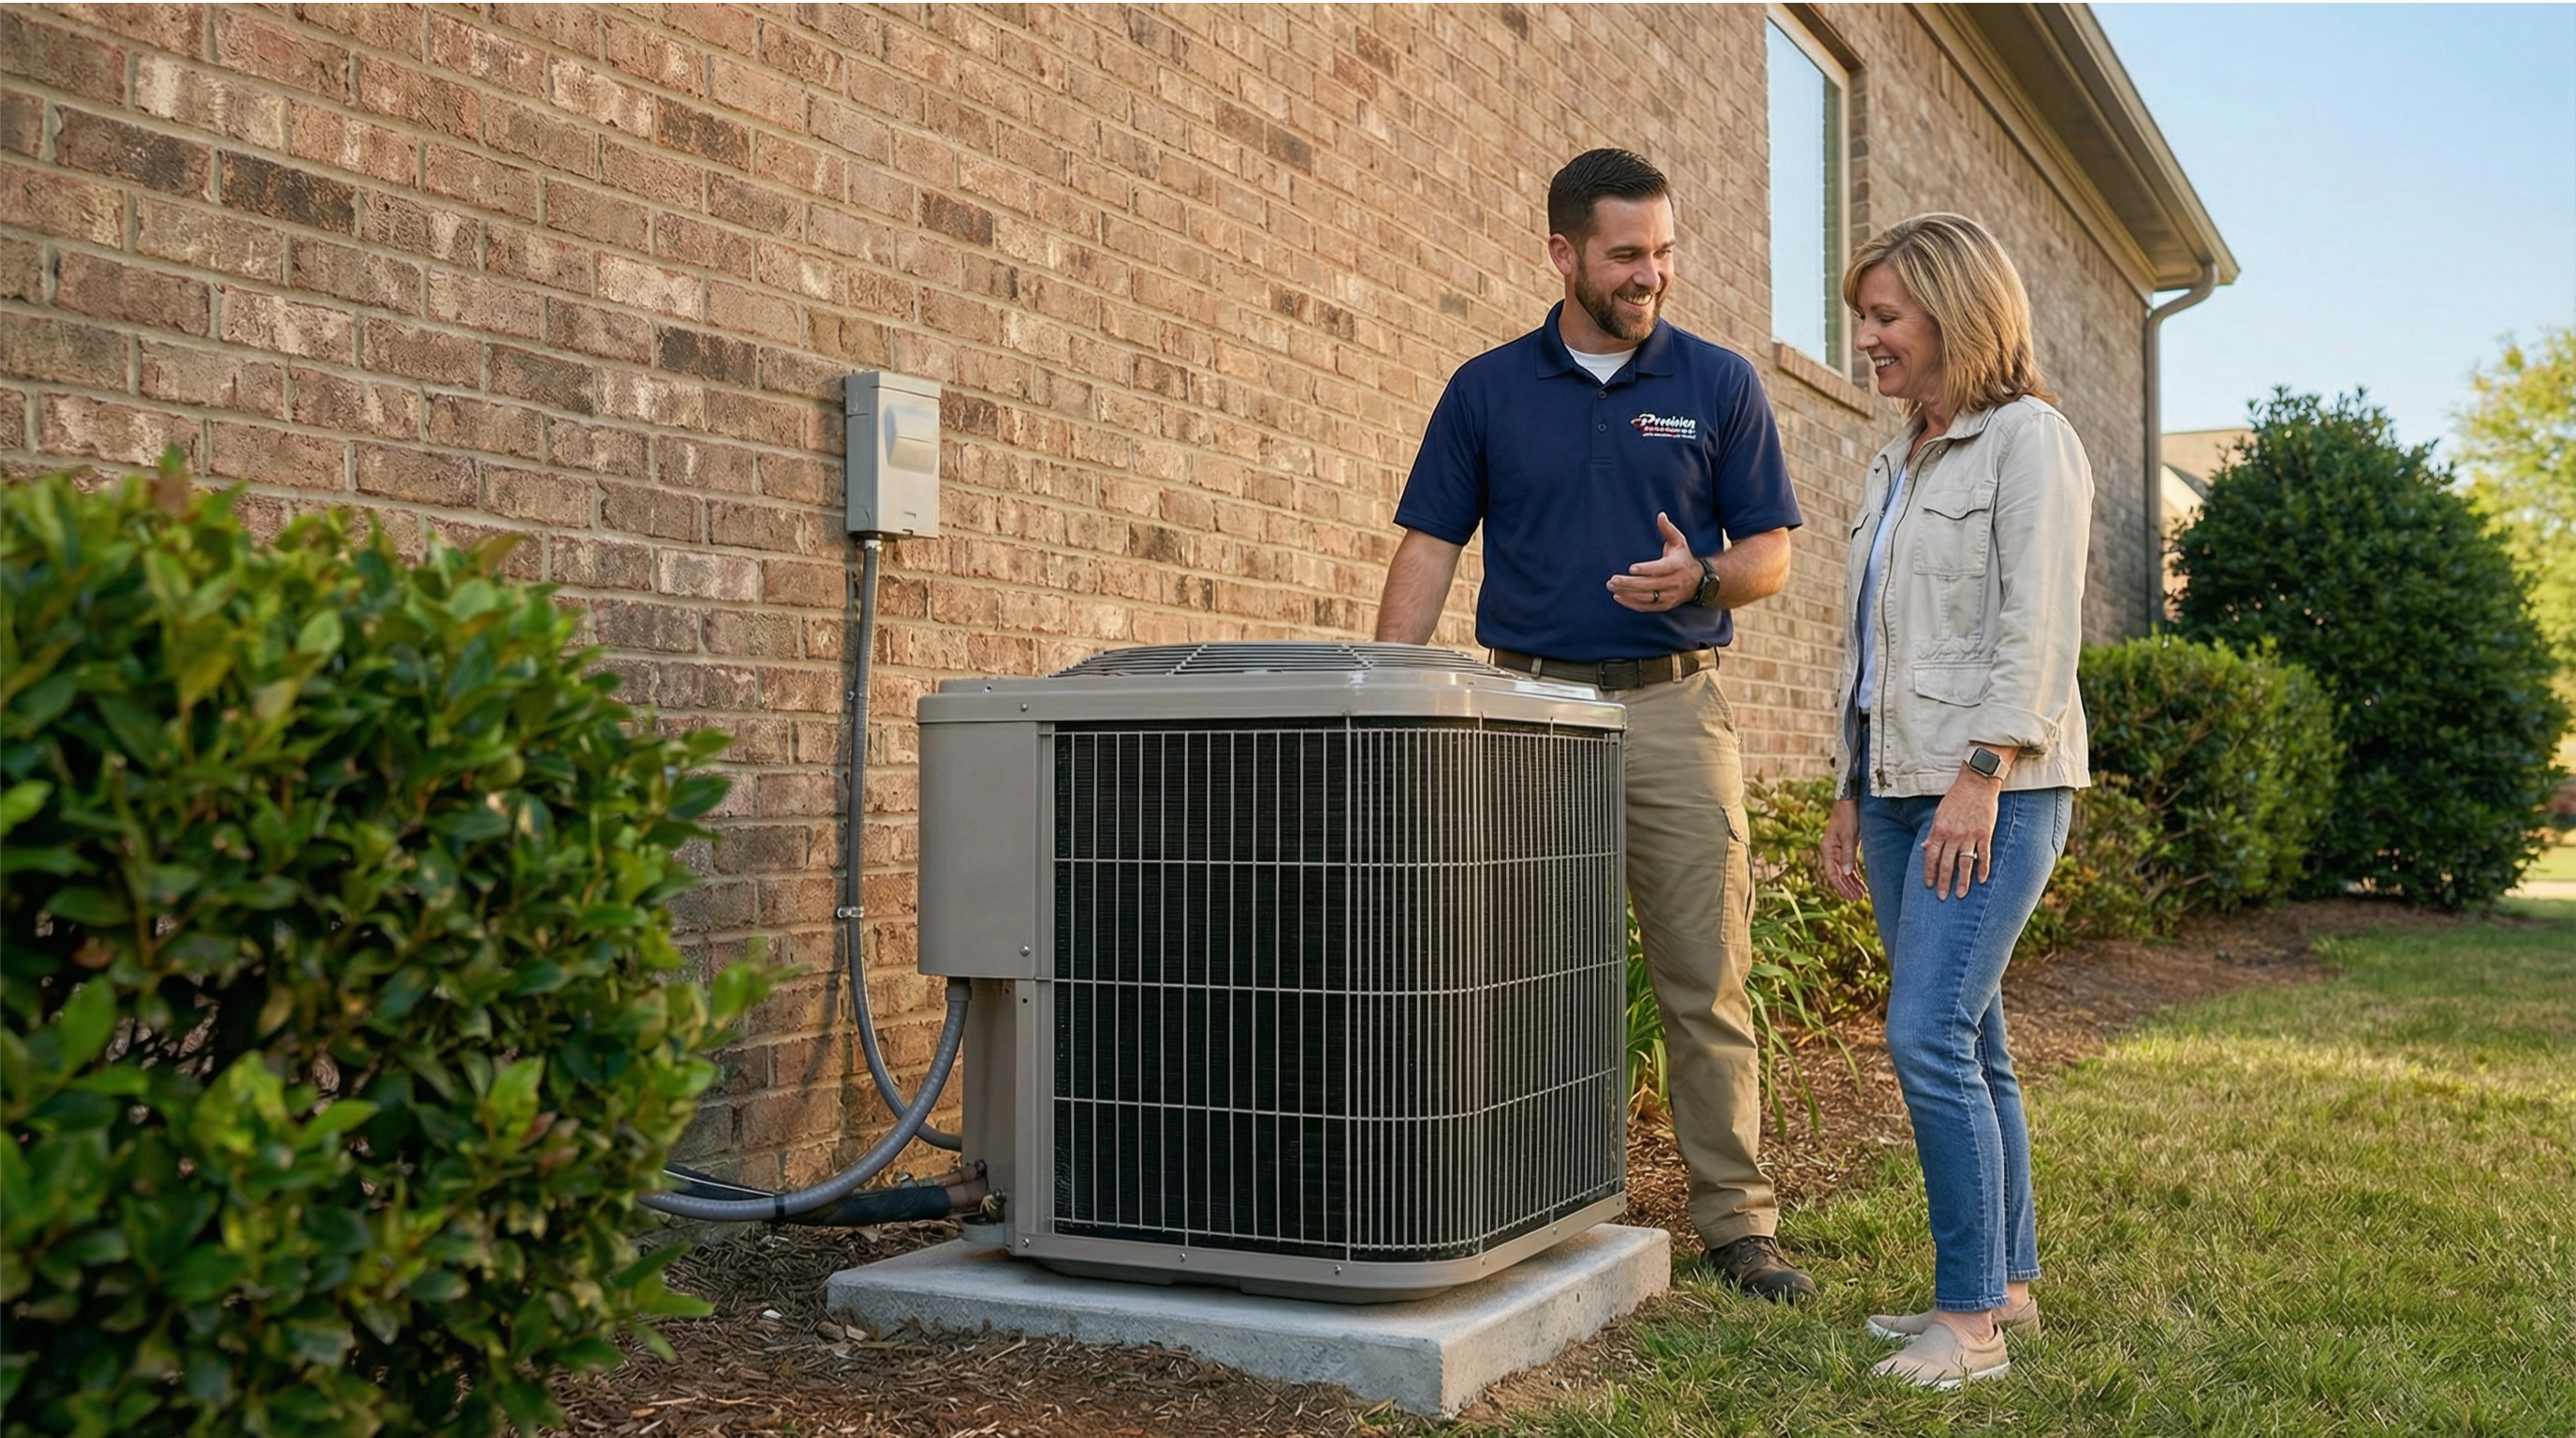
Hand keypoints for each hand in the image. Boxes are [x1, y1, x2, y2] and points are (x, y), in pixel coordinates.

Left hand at [1606, 512, 1701, 611]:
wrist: (1698, 582)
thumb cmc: (1683, 558)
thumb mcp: (1680, 542)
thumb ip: (1668, 529)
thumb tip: (1661, 515)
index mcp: (1678, 566)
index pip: (1661, 568)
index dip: (1646, 569)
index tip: (1631, 568)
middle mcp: (1675, 582)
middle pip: (1650, 585)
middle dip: (1630, 583)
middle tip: (1613, 580)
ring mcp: (1670, 596)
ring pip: (1647, 597)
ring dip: (1628, 593)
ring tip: (1612, 586)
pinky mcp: (1665, 605)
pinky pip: (1647, 607)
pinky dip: (1632, 604)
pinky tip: (1618, 597)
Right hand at [1821, 797, 1865, 899]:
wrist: (1851, 799)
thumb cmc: (1848, 815)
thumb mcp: (1848, 834)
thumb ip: (1848, 854)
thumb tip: (1847, 873)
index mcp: (1828, 849)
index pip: (1832, 874)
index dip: (1841, 887)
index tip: (1850, 897)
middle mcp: (1832, 851)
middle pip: (1838, 875)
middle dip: (1847, 888)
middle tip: (1857, 899)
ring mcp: (1839, 849)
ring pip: (1845, 871)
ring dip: (1852, 883)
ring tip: (1861, 894)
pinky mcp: (1848, 846)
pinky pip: (1850, 865)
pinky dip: (1855, 875)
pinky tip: (1861, 883)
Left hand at [1921, 777, 1999, 899]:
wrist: (1976, 783)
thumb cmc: (1956, 798)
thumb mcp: (1939, 813)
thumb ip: (1933, 832)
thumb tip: (1925, 848)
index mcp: (1939, 830)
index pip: (1931, 856)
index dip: (1929, 871)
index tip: (1929, 885)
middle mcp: (1953, 835)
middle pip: (1947, 863)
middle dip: (1943, 882)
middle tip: (1942, 897)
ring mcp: (1970, 835)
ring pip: (1965, 863)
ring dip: (1962, 881)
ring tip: (1960, 895)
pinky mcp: (1985, 833)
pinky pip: (1984, 855)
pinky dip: (1983, 868)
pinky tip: (1982, 881)